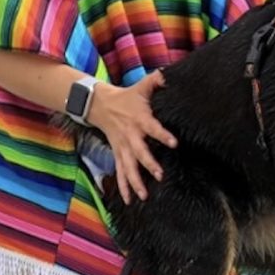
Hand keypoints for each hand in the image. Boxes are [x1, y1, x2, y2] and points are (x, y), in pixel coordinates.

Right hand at [87, 71, 176, 203]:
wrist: (100, 105)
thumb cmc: (127, 97)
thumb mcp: (141, 86)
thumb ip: (157, 80)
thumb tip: (170, 74)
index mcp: (139, 119)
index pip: (153, 128)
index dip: (163, 135)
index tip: (174, 143)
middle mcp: (130, 136)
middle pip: (139, 152)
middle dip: (148, 164)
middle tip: (160, 175)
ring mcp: (122, 147)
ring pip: (128, 167)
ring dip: (135, 182)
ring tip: (143, 196)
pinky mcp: (118, 154)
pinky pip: (120, 173)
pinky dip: (123, 187)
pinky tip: (129, 200)